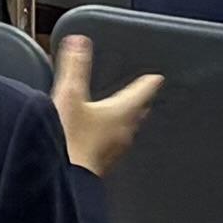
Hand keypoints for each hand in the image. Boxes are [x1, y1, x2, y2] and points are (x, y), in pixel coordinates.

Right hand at [40, 32, 160, 173]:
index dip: (148, 83)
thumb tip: (79, 42)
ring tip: (127, 114)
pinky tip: (105, 138)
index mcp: (121, 113)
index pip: (141, 93)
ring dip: (129, 119)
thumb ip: (75, 67)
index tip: (157, 78)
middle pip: (138, 113)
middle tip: (145, 95)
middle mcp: (123, 132)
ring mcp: (115, 150)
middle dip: (141, 101)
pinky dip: (114, 135)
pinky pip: (115, 145)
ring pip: (128, 130)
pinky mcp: (103, 163)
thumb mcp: (70, 95)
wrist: (64, 179)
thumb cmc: (69, 140)